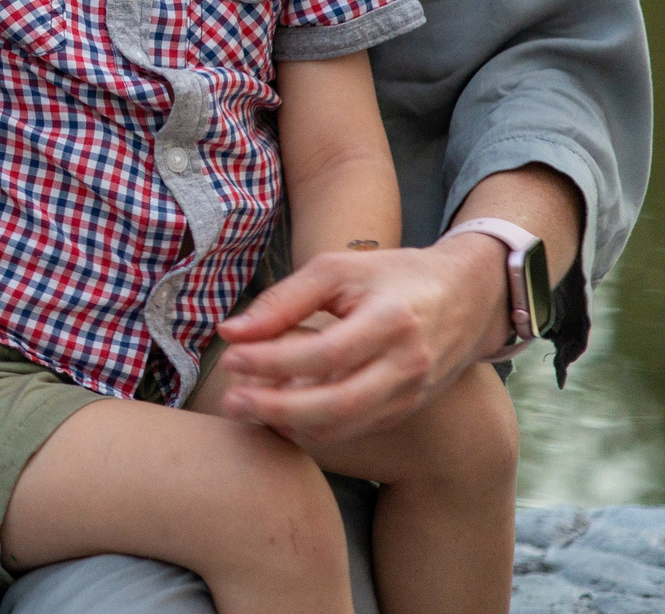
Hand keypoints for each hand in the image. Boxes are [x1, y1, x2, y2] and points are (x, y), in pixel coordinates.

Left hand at [213, 235, 512, 446]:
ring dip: (290, 424)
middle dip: (277, 408)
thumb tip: (230, 332)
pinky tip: (278, 414)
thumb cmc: (393, 276)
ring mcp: (411, 393)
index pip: (326, 353)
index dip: (273, 360)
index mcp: (391, 321)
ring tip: (245, 408)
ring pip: (345, 425)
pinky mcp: (406, 409)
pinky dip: (313, 427)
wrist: (468, 296)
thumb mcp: (337, 269)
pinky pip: (354, 428)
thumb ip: (284, 300)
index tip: (231, 357)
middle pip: (338, 404)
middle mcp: (407, 365)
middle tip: (230, 401)